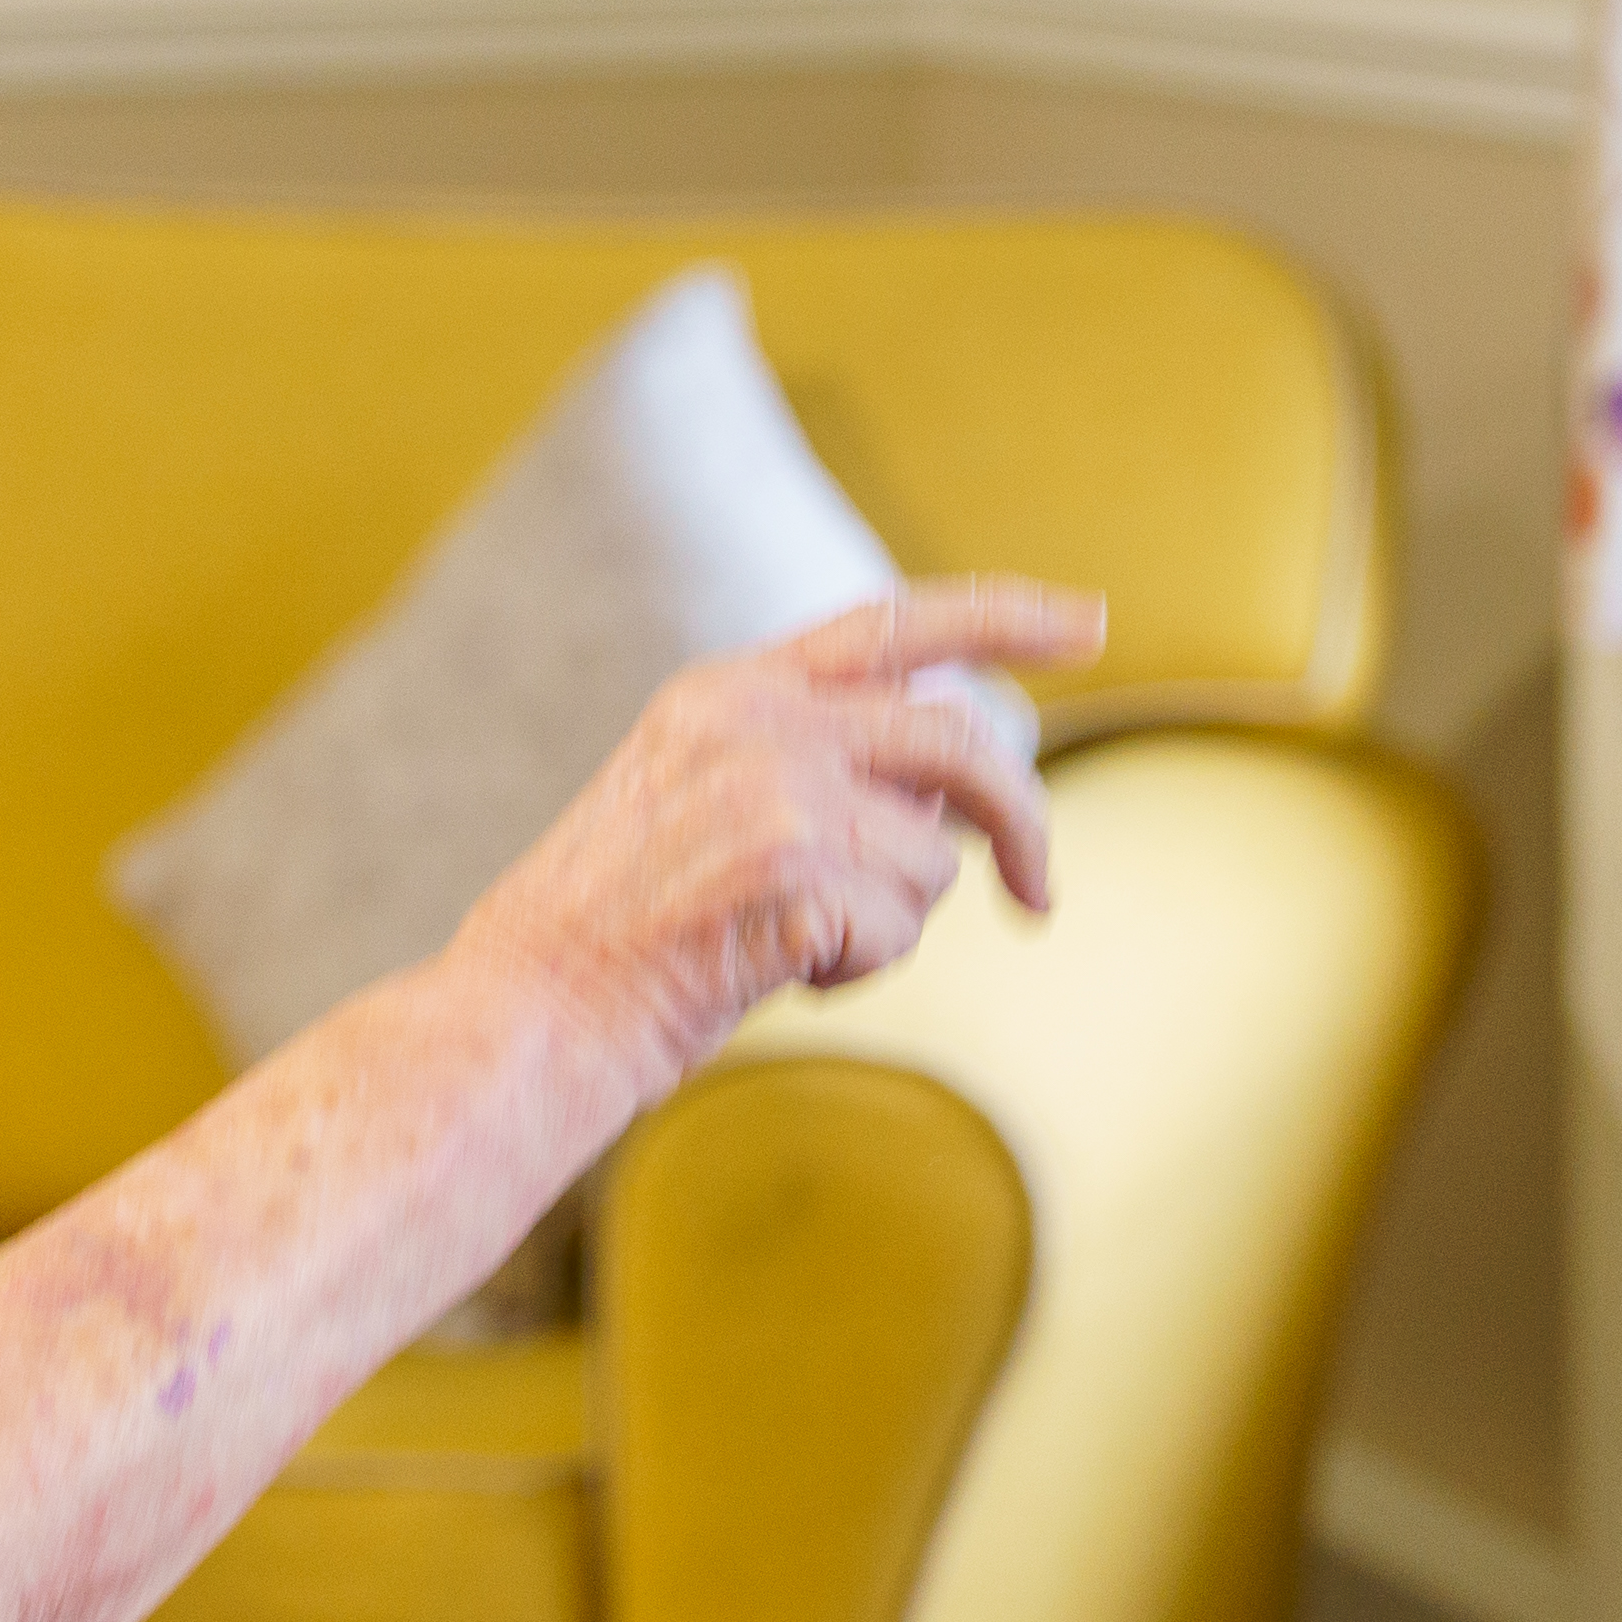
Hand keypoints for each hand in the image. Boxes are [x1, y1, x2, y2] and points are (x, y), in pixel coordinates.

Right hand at [450, 577, 1109, 1081]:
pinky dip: (859, 966)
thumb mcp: (694, 792)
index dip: (1005, 614)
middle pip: (959, 738)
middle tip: (1038, 890)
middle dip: (1021, 819)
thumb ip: (811, 758)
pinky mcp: (795, 872)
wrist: (534, 1007)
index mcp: (732, 688)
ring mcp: (779, 790)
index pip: (894, 621)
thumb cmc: (617, 929)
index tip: (1086, 621)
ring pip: (932, 855)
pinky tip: (782, 972)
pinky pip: (898, 926)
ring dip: (894, 920)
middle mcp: (761, 720)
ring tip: (801, 944)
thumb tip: (951, 781)